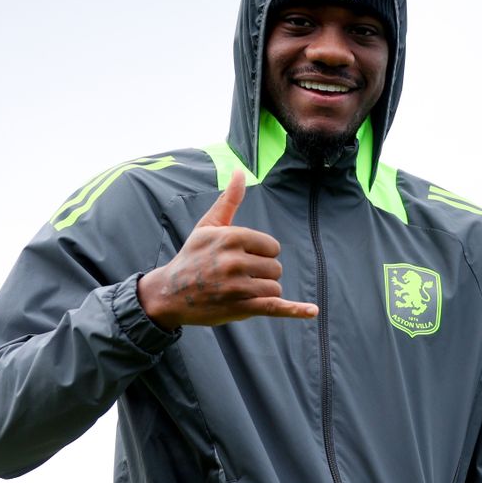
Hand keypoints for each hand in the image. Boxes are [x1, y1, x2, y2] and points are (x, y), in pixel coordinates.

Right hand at [137, 170, 318, 328]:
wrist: (169, 293)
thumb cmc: (192, 257)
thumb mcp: (208, 226)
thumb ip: (229, 200)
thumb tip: (240, 171)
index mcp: (231, 238)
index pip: (271, 246)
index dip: (261, 254)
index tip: (241, 259)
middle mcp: (235, 261)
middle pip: (275, 267)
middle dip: (261, 273)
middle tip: (235, 277)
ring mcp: (238, 286)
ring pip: (274, 287)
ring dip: (261, 291)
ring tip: (237, 291)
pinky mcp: (240, 308)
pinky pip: (275, 307)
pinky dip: (295, 310)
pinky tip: (312, 311)